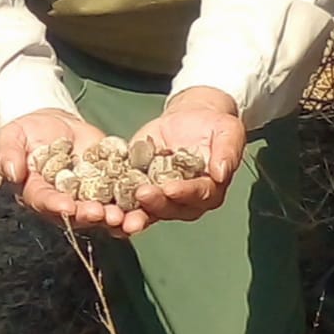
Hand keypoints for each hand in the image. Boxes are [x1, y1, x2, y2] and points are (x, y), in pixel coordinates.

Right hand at [0, 109, 139, 235]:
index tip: (66, 206)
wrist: (54, 124)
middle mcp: (64, 201)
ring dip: (115, 218)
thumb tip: (11, 172)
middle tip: (102, 214)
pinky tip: (145, 203)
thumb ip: (8, 153)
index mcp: (37, 192)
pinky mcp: (110, 186)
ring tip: (127, 218)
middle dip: (90, 216)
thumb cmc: (28, 131)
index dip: (55, 205)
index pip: (45, 201)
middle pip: (77, 214)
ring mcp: (88, 196)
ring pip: (102, 213)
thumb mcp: (12, 136)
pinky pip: (122, 199)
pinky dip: (134, 205)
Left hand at [127, 87, 245, 227]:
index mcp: (209, 189)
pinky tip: (105, 206)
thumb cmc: (214, 126)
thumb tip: (221, 173)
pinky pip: (128, 198)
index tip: (170, 189)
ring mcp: (161, 195)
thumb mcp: (228, 131)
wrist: (191, 118)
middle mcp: (185, 199)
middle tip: (141, 194)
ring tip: (119, 215)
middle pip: (170, 207)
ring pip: (148, 210)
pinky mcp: (139, 185)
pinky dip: (116, 204)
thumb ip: (227, 152)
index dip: (184, 193)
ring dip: (133, 214)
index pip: (198, 194)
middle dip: (155, 204)